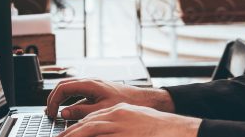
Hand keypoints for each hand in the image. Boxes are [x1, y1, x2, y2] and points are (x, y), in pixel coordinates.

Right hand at [45, 78, 173, 119]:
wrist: (142, 98)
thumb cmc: (126, 101)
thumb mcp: (102, 109)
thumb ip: (81, 112)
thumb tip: (64, 113)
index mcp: (90, 84)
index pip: (63, 88)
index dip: (53, 100)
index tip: (51, 113)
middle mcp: (90, 82)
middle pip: (63, 86)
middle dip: (53, 98)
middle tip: (49, 113)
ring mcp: (93, 85)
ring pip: (70, 89)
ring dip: (61, 100)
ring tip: (56, 112)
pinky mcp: (96, 90)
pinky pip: (78, 93)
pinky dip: (70, 101)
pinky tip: (69, 112)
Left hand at [58, 103, 200, 136]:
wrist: (175, 129)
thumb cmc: (159, 128)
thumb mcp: (136, 120)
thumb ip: (122, 124)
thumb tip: (111, 130)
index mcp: (120, 109)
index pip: (93, 116)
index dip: (78, 127)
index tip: (68, 134)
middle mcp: (117, 114)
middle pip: (87, 122)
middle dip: (71, 132)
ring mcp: (119, 125)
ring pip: (89, 129)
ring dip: (73, 135)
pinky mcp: (122, 134)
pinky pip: (99, 135)